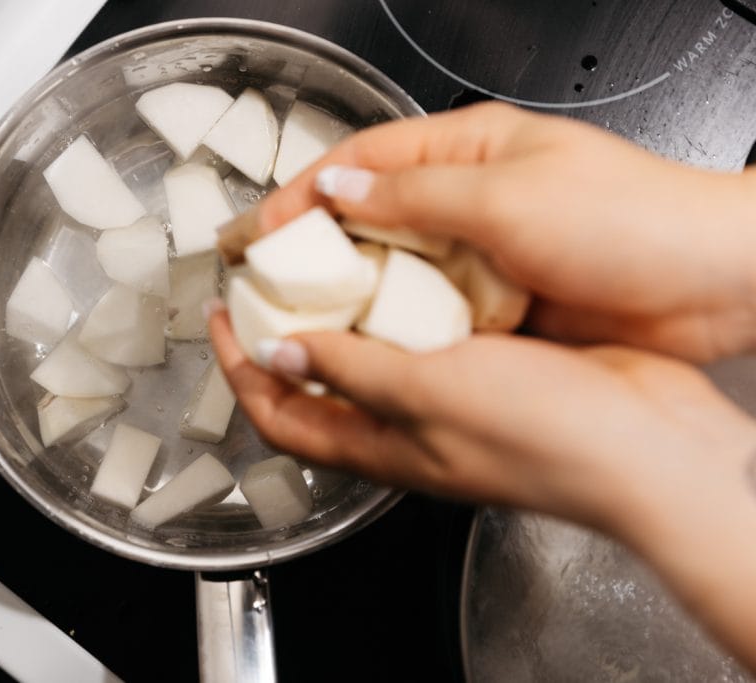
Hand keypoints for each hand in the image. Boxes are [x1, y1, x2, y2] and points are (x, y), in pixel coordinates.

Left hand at [209, 307, 755, 533]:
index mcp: (381, 446)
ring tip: (327, 262)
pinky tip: (408, 266)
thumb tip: (281, 353)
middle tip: (269, 280)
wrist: (647, 442)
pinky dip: (405, 304)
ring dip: (343, 314)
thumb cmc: (540, 434)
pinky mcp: (489, 371)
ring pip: (373, 356)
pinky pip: (427, 336)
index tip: (220, 316)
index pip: (281, 416)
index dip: (240, 370)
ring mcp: (449, 400)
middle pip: (319, 386)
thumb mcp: (427, 395)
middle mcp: (406, 429)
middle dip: (284, 335)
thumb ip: (351, 372)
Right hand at [248, 101, 755, 361]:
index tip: (257, 234)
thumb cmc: (629, 221)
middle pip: (367, 217)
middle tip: (262, 284)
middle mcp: (466, 198)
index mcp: (466, 151)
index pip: (360, 162)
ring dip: (350, 294)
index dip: (301, 195)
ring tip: (299, 323)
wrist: (710, 287)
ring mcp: (479, 253)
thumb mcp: (508, 198)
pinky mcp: (496, 301)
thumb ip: (416, 196)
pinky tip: (363, 349)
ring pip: (393, 270)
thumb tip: (339, 189)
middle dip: (313, 248)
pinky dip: (395, 328)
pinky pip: (428, 312)